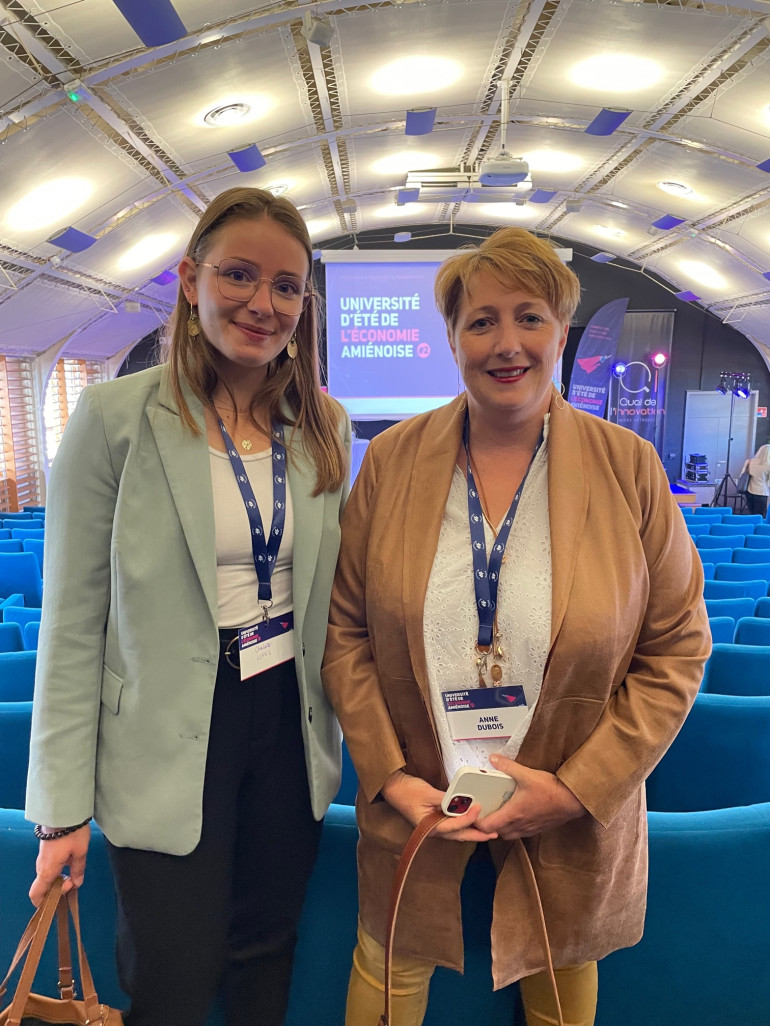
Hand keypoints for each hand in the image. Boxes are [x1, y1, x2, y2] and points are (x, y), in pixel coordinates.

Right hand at [29, 824, 90, 906]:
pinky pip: (49, 868)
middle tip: (74, 879)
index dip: (47, 901)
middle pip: (44, 887)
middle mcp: (41, 866)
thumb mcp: (80, 851)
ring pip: (48, 877)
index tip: (66, 891)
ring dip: (59, 879)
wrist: (62, 812)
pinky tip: (71, 862)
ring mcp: (42, 859)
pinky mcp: (46, 852)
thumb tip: (77, 883)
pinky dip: (58, 870)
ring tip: (74, 870)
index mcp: (47, 870)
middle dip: (59, 889)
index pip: (36, 895)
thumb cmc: (72, 832)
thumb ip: (78, 869)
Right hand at [380, 770, 496, 842]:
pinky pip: (452, 824)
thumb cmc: (407, 791)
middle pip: (459, 835)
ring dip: (472, 831)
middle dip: (477, 835)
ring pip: (457, 832)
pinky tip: (472, 820)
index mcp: (429, 827)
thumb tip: (463, 802)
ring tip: (488, 830)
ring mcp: (434, 826)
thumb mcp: (428, 793)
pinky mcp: (435, 819)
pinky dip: (463, 823)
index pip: (454, 826)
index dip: (468, 818)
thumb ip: (446, 799)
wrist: (393, 787)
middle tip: (493, 834)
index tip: (479, 809)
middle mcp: (433, 830)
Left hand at [475, 754, 585, 840]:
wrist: (573, 801)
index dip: (477, 822)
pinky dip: (514, 826)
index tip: (474, 812)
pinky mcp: (537, 828)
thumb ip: (508, 767)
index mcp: (513, 814)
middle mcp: (519, 825)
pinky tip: (517, 813)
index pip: (488, 826)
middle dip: (488, 825)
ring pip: (509, 834)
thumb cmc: (552, 790)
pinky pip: (520, 832)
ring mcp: (529, 828)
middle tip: (484, 811)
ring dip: (501, 827)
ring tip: (499, 812)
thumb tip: (494, 759)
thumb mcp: (527, 775)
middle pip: (496, 832)